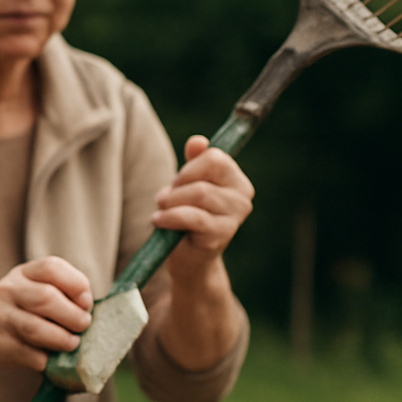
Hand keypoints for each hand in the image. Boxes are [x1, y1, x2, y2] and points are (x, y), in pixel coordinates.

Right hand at [0, 256, 93, 374]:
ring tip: (71, 343)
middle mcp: (7, 290)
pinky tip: (48, 358)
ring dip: (63, 339)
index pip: (52, 267)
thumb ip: (57, 293)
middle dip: (74, 316)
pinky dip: (46, 360)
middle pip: (47, 298)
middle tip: (83, 326)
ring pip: (37, 328)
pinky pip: (31, 355)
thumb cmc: (14, 316)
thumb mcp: (28, 293)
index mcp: (21, 273)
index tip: (86, 302)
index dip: (77, 284)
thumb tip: (90, 310)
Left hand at [151, 135, 254, 282]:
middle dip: (178, 184)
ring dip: (171, 202)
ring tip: (162, 212)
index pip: (215, 157)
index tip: (177, 183)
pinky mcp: (221, 234)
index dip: (189, 167)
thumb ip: (193, 162)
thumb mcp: (186, 186)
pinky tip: (159, 221)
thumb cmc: (185, 218)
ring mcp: (235, 216)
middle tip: (165, 199)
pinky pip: (192, 216)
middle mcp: (242, 196)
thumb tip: (198, 141)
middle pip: (206, 173)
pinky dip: (170, 217)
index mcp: (236, 180)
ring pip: (198, 193)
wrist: (187, 259)